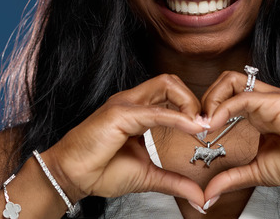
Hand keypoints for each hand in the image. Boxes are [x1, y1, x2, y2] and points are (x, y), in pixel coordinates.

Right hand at [43, 74, 207, 206]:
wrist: (73, 177)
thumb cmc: (101, 171)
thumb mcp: (148, 176)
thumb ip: (175, 182)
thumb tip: (200, 198)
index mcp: (138, 110)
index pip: (171, 92)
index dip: (192, 106)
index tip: (206, 128)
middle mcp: (132, 101)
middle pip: (171, 81)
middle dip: (194, 99)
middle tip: (205, 125)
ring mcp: (125, 104)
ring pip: (166, 85)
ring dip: (189, 103)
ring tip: (200, 126)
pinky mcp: (119, 114)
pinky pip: (155, 112)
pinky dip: (178, 118)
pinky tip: (192, 128)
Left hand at [200, 70, 279, 200]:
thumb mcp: (258, 171)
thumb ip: (232, 178)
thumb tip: (208, 194)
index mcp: (256, 114)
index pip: (224, 98)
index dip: (207, 111)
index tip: (197, 134)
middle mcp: (260, 101)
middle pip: (223, 82)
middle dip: (204, 100)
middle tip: (198, 125)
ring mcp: (268, 98)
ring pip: (230, 80)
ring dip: (211, 98)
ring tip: (206, 123)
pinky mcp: (276, 101)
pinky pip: (243, 96)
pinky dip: (224, 107)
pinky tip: (215, 124)